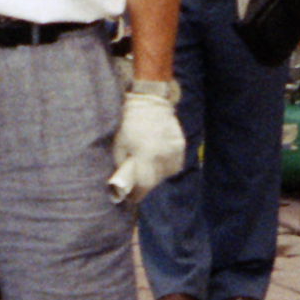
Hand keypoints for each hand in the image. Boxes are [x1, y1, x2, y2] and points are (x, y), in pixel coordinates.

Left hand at [107, 81, 186, 202]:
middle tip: (138, 182)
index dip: (137, 194)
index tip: (131, 198)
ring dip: (157, 175)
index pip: (144, 185)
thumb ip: (122, 165)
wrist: (149, 101)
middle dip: (145, 184)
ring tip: (149, 168)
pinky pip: (175, 164)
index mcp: (145, 154)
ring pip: (167, 174)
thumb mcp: (119, 145)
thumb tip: (124, 182)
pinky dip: (167, 166)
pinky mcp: (180, 145)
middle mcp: (162, 154)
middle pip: (156, 181)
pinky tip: (159, 160)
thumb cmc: (129, 123)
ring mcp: (174, 150)